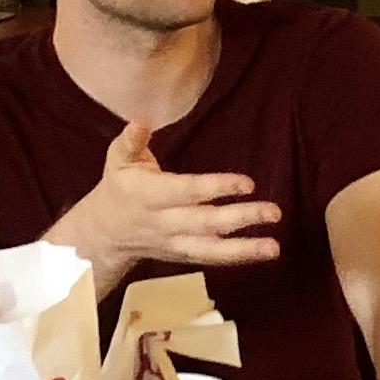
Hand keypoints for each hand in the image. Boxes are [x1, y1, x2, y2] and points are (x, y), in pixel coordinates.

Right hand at [48, 120, 279, 297]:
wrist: (105, 233)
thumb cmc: (118, 187)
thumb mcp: (118, 159)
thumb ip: (131, 141)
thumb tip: (141, 120)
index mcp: (147, 195)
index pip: (186, 191)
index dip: (216, 187)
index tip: (247, 183)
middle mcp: (163, 222)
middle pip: (205, 222)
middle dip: (241, 218)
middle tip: (274, 212)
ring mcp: (174, 243)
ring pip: (211, 249)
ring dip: (245, 249)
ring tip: (274, 246)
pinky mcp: (183, 255)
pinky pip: (212, 259)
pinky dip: (238, 258)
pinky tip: (266, 251)